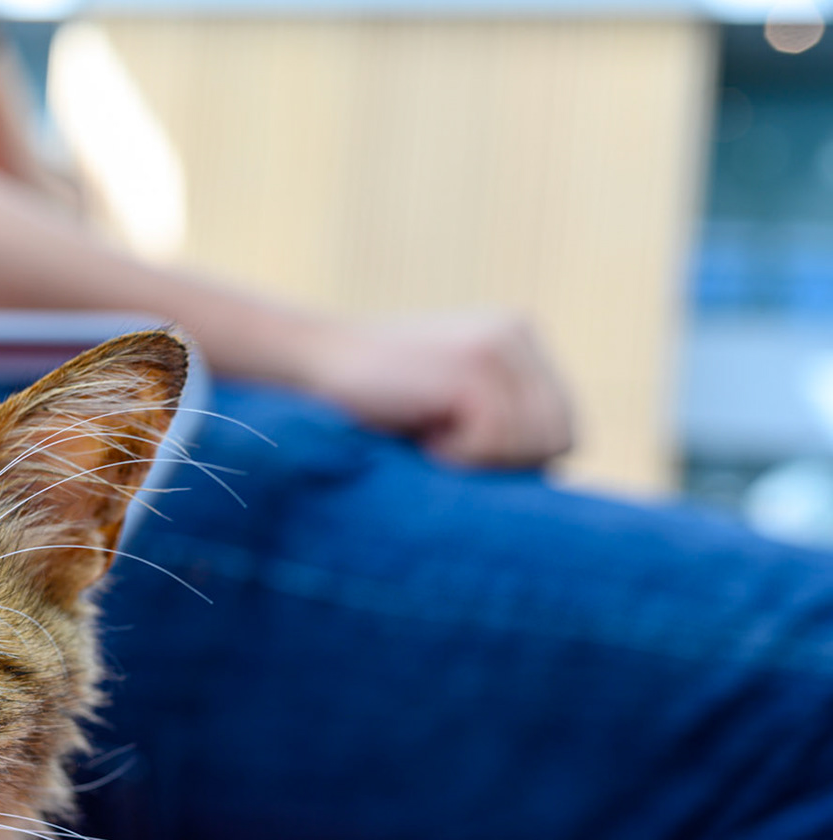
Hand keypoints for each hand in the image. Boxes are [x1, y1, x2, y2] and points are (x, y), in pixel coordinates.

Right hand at [298, 312, 575, 468]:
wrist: (307, 363)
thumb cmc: (368, 399)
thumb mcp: (447, 402)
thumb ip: (497, 418)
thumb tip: (550, 476)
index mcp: (518, 338)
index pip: (562, 425)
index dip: (519, 458)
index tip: (457, 448)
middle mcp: (518, 334)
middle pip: (559, 437)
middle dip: (505, 462)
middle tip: (442, 444)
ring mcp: (499, 348)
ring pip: (532, 444)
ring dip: (476, 458)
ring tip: (427, 432)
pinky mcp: (475, 369)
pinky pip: (494, 442)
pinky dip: (455, 454)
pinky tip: (419, 429)